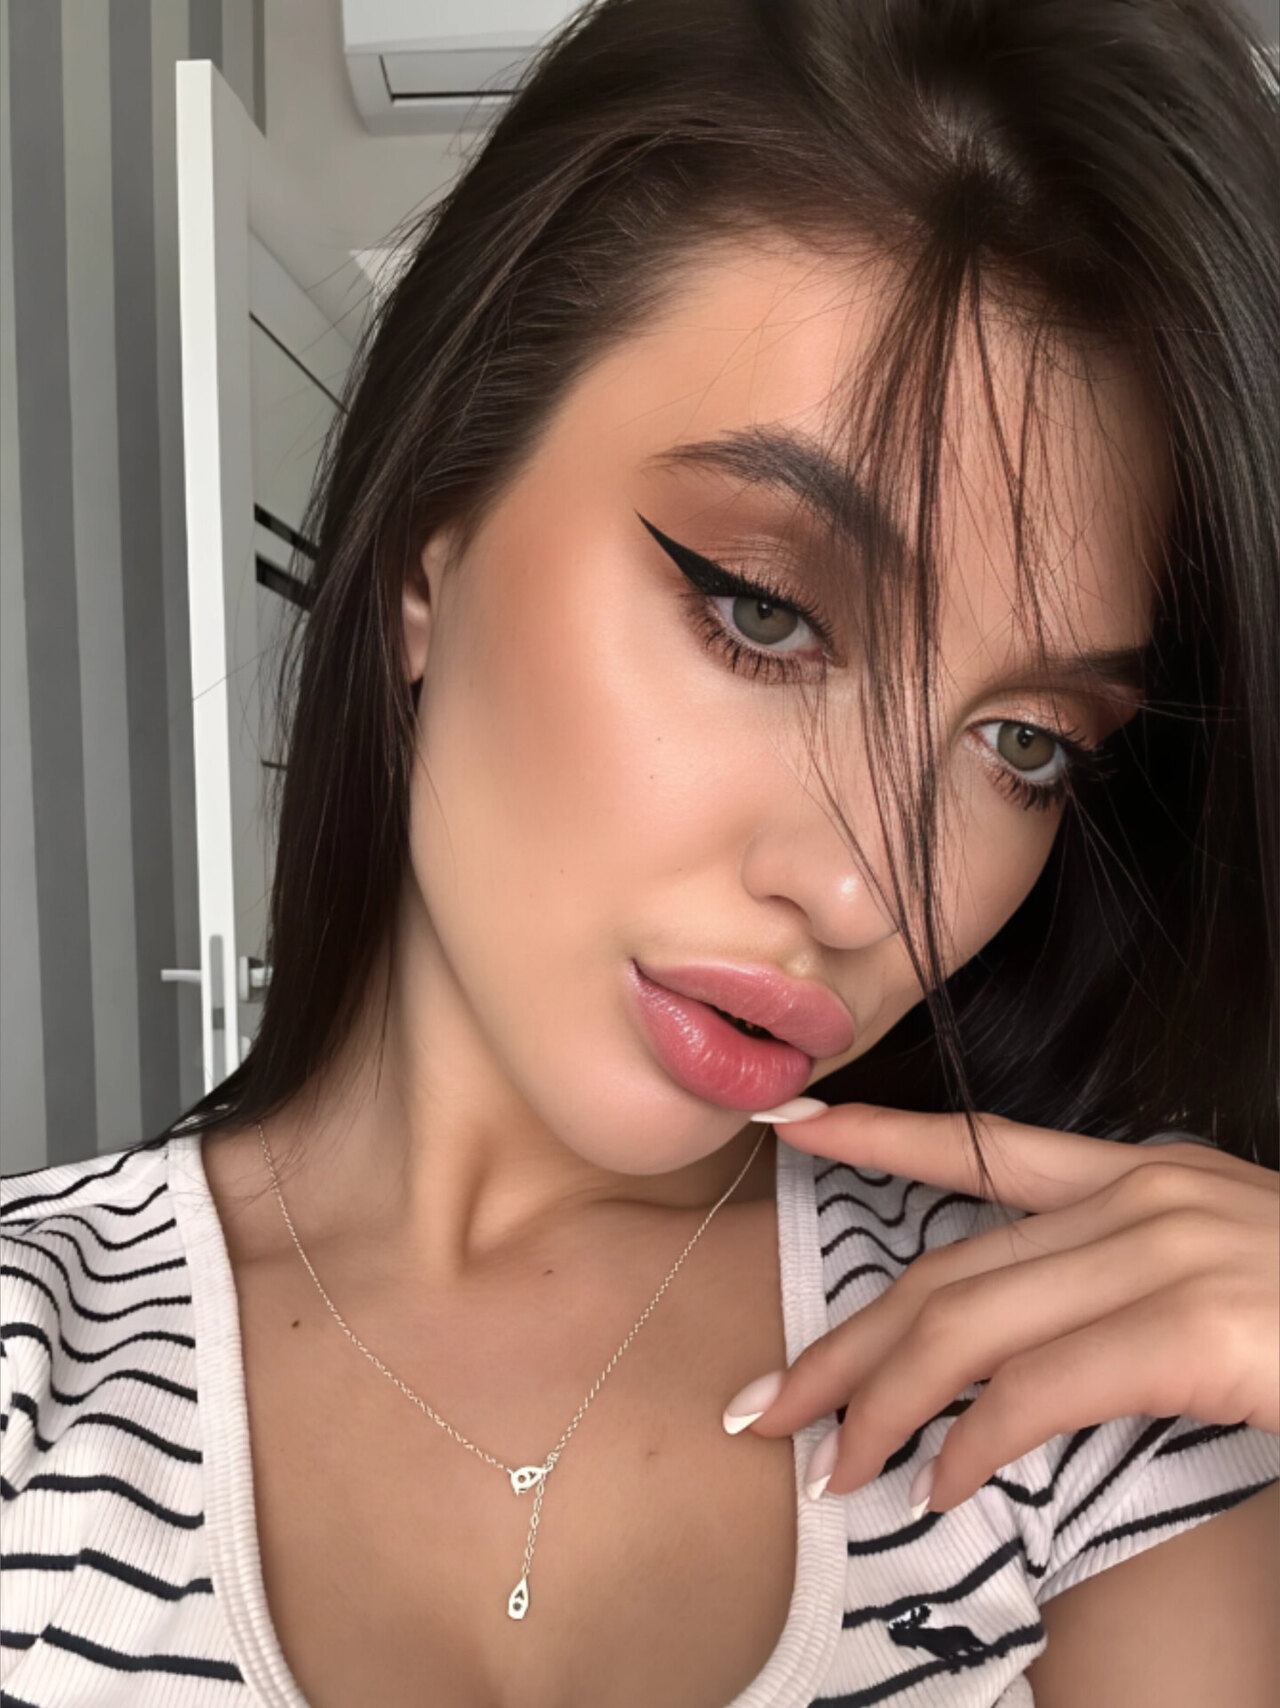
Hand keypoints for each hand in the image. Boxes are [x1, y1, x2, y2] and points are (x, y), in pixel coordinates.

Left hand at [723, 1104, 1279, 1516]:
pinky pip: (1038, 1392)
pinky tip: (940, 1489)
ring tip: (831, 1466)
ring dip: (881, 1407)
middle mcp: (1145, 1197)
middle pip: (948, 1270)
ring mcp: (1171, 1254)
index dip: (876, 1135)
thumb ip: (1119, 1288)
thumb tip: (1015, 1355)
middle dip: (845, 1343)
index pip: (981, 1147)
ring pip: (968, 1328)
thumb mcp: (1220, 1274)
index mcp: (1147, 1177)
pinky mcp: (1198, 1329)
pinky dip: (972, 1448)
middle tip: (766, 1404)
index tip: (790, 1125)